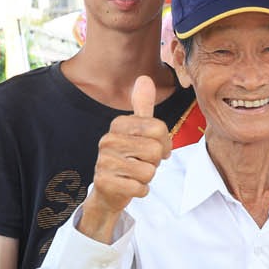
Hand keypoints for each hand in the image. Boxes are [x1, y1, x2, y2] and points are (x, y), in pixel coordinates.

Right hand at [83, 77, 170, 236]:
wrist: (108, 190)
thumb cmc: (129, 159)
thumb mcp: (137, 131)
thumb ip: (143, 107)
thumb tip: (144, 78)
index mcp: (118, 124)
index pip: (159, 128)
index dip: (164, 143)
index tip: (154, 149)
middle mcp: (108, 140)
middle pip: (155, 150)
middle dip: (155, 162)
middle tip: (142, 163)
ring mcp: (104, 161)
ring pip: (149, 171)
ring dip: (147, 177)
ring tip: (134, 174)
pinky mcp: (105, 182)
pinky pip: (140, 187)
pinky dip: (140, 190)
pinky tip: (128, 186)